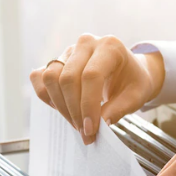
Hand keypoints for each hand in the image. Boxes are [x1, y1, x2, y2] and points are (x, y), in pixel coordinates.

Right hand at [30, 34, 164, 143]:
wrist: (128, 72)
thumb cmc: (133, 82)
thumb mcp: (136, 97)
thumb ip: (119, 109)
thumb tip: (99, 124)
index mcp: (110, 46)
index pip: (91, 76)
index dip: (88, 106)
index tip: (91, 129)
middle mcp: (86, 43)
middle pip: (68, 78)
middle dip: (74, 111)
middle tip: (84, 132)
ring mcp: (68, 50)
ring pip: (51, 78)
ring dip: (60, 106)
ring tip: (76, 123)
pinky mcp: (56, 60)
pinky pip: (40, 78)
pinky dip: (47, 96)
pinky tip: (63, 109)